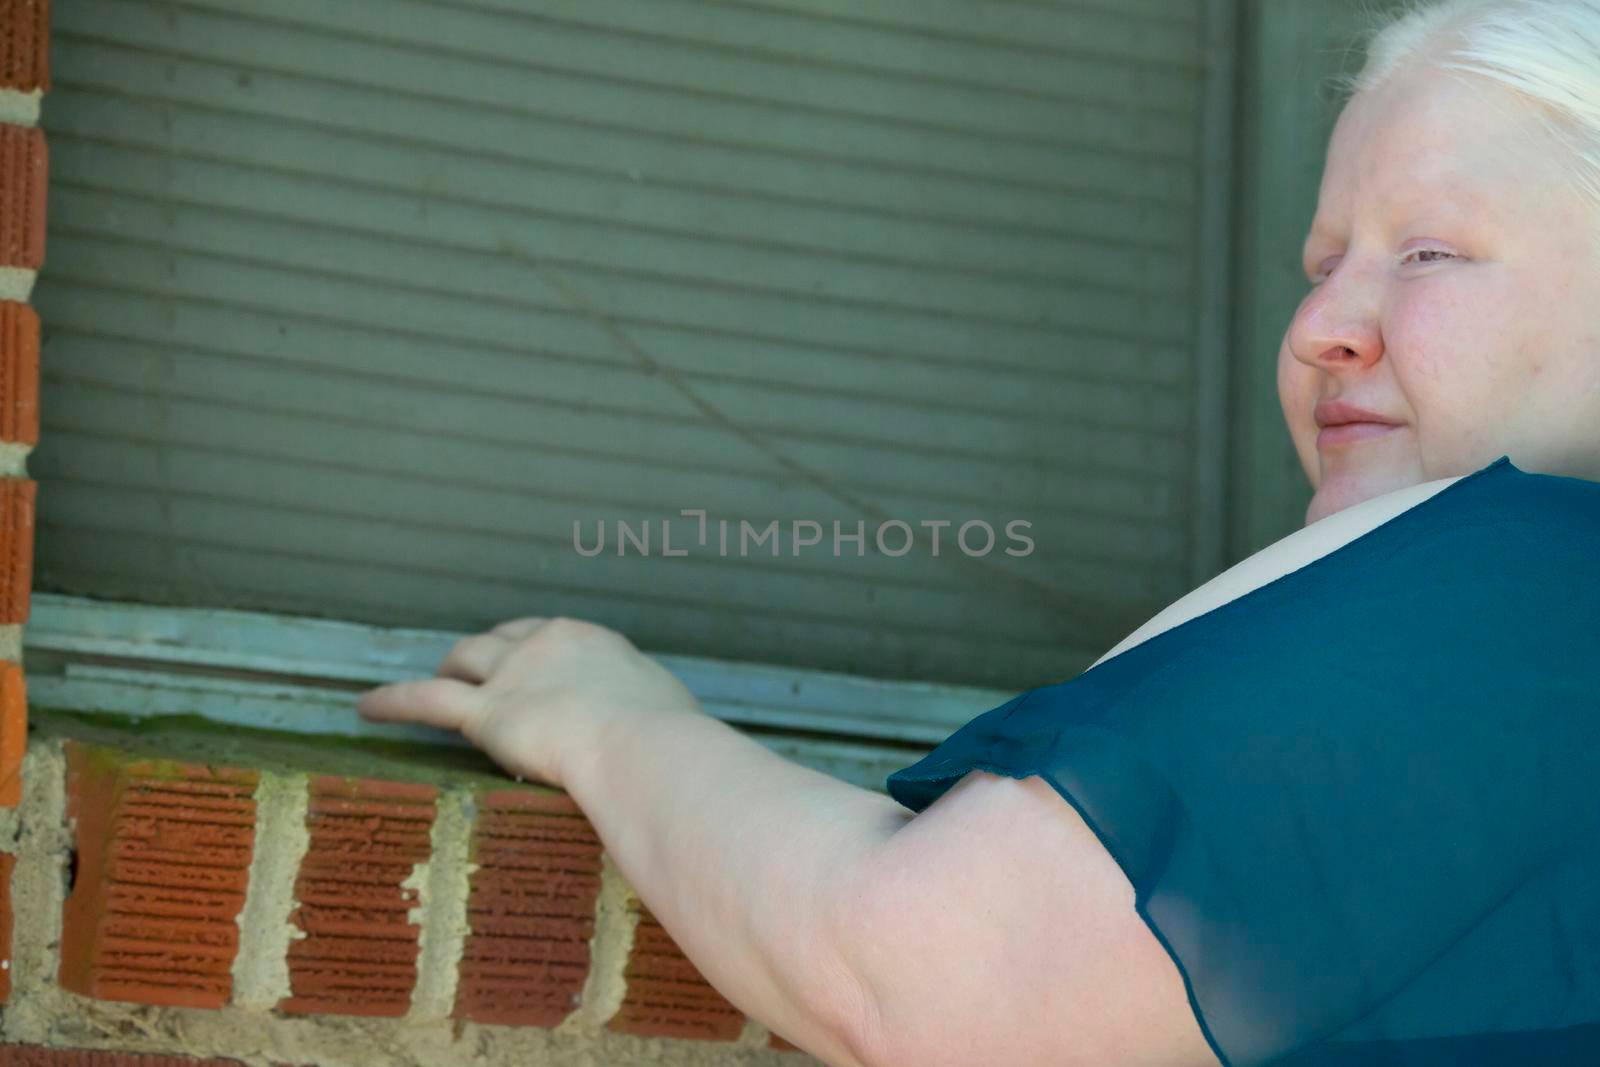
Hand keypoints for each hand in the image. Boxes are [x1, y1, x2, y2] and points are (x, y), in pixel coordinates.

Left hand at [354, 615, 704, 789]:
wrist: (646, 749)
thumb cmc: (672, 742)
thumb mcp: (668, 711)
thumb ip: (650, 712)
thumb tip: (669, 735)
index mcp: (591, 639)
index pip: (549, 636)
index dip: (532, 651)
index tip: (529, 666)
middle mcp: (546, 643)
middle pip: (500, 639)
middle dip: (484, 654)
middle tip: (474, 674)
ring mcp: (513, 675)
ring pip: (463, 661)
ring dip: (446, 671)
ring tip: (430, 684)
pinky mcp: (487, 714)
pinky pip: (426, 701)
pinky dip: (393, 702)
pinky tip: (365, 709)